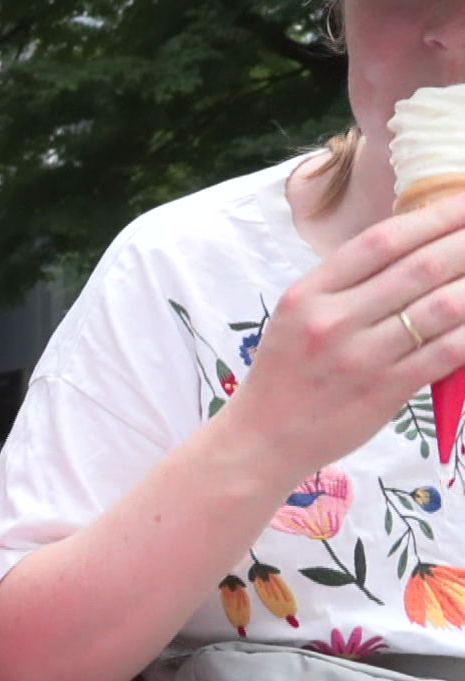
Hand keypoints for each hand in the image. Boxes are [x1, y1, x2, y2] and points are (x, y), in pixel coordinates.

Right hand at [221, 193, 464, 474]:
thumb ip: (344, 285)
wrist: (261, 438)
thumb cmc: (285, 373)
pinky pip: (445, 353)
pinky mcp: (383, 392)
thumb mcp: (297, 317)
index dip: (433, 217)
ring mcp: (359, 358)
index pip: (380, 241)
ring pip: (441, 308)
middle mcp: (332, 321)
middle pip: (418, 268)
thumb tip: (413, 248)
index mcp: (308, 294)